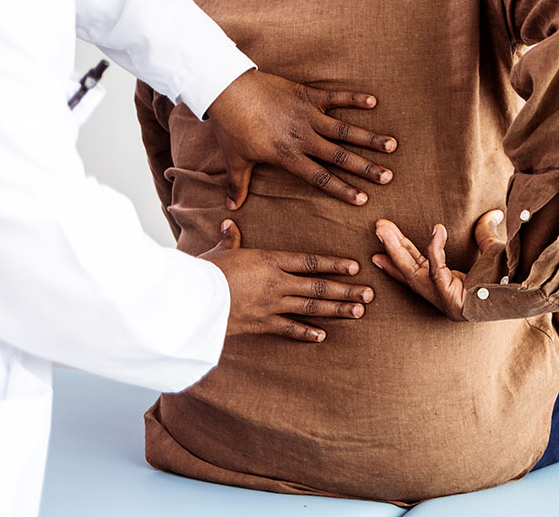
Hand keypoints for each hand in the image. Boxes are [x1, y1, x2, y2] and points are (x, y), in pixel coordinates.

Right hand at [199, 219, 371, 341]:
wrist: (189, 301)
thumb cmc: (203, 271)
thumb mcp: (220, 251)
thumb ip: (231, 239)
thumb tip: (228, 223)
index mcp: (269, 261)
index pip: (308, 261)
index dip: (332, 264)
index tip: (354, 266)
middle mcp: (276, 283)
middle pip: (318, 287)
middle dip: (346, 290)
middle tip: (369, 294)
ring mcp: (270, 306)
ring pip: (311, 307)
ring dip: (336, 310)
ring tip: (358, 311)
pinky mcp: (260, 325)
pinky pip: (288, 329)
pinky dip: (306, 333)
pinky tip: (323, 335)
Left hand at [206, 69, 396, 209]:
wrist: (227, 89)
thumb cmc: (231, 126)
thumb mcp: (235, 158)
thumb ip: (238, 184)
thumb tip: (232, 207)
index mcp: (287, 155)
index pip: (319, 177)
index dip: (342, 189)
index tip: (362, 198)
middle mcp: (302, 137)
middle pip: (340, 156)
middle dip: (365, 167)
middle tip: (388, 177)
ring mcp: (307, 114)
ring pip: (344, 129)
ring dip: (368, 138)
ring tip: (391, 145)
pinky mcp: (307, 95)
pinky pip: (335, 97)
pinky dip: (354, 99)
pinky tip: (373, 102)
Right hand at [371, 211, 504, 320]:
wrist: (528, 291)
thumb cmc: (513, 277)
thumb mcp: (493, 251)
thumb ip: (486, 233)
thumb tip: (491, 213)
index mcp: (452, 289)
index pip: (419, 273)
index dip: (398, 262)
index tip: (377, 254)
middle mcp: (445, 298)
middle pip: (411, 271)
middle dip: (392, 249)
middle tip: (378, 228)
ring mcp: (447, 301)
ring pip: (415, 272)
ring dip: (398, 249)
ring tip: (383, 229)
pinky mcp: (452, 299)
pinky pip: (437, 271)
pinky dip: (435, 249)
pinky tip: (436, 230)